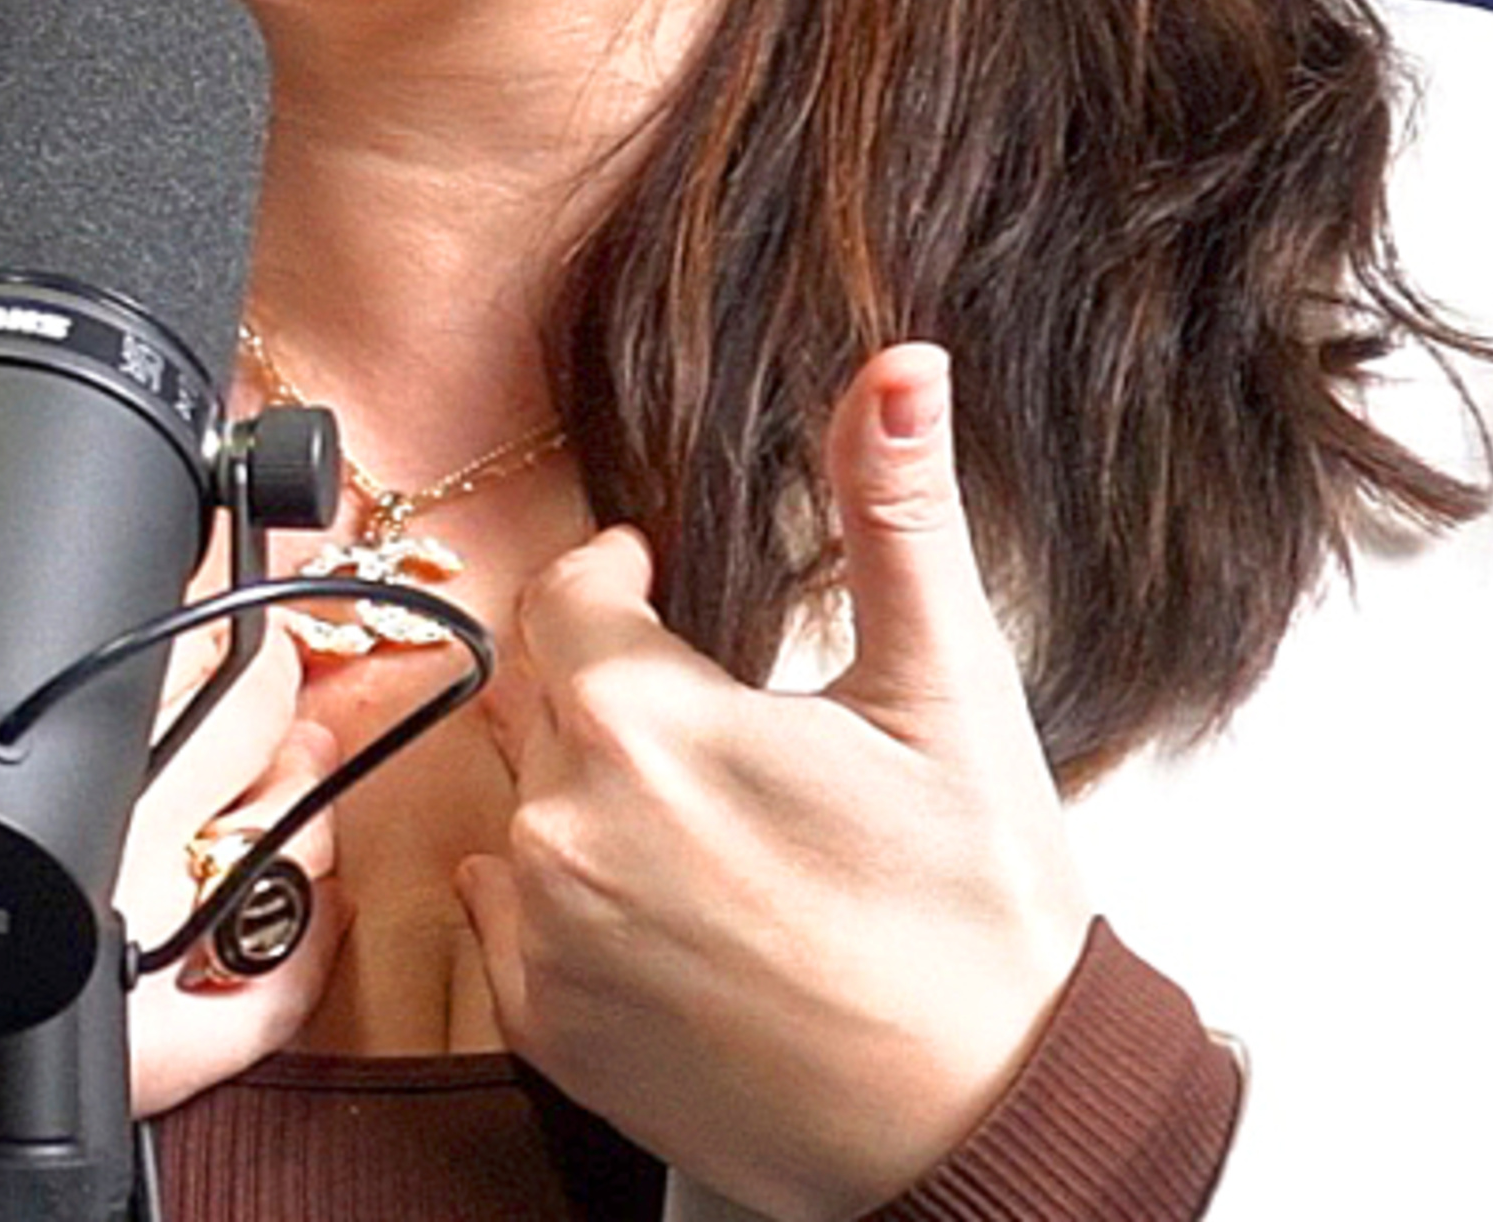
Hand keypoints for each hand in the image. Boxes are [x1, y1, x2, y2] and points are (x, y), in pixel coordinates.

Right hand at [0, 318, 344, 1178]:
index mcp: (15, 782)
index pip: (178, 635)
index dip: (218, 562)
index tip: (219, 517)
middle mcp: (89, 873)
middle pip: (247, 715)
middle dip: (257, 643)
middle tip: (235, 607)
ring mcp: (122, 966)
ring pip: (282, 834)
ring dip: (288, 766)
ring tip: (258, 725)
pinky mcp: (132, 1059)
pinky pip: (271, 999)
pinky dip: (301, 932)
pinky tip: (287, 874)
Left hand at [455, 342, 1088, 1221]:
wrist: (983, 1129)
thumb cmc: (975, 917)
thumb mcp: (946, 689)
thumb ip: (897, 507)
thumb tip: (901, 363)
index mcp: (642, 717)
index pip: (568, 590)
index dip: (619, 577)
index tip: (666, 585)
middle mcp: (564, 825)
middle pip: (544, 697)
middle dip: (613, 685)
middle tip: (717, 719)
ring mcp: (546, 938)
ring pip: (522, 803)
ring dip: (588, 789)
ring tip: (706, 819)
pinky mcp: (547, 1033)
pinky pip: (509, 916)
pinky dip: (568, 893)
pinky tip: (670, 904)